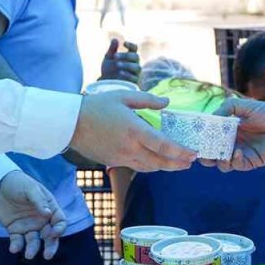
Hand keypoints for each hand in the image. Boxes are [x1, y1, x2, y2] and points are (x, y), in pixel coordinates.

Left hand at [0, 171, 67, 259]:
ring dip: (32, 249)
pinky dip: (16, 246)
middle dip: (50, 246)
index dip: (59, 229)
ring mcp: (28, 226)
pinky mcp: (15, 230)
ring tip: (28, 255)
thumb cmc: (18, 183)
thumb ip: (39, 200)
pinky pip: (17, 241)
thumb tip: (48, 214)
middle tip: (47, 255)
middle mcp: (41, 219)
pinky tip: (14, 248)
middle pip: (50, 236)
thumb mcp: (30, 188)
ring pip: (34, 242)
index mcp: (49, 208)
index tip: (53, 233)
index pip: (60, 222)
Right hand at [70, 91, 195, 171]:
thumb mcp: (123, 96)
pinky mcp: (114, 161)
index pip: (163, 146)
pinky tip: (155, 162)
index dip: (180, 152)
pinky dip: (150, 166)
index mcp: (135, 131)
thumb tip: (166, 103)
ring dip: (165, 167)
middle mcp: (130, 148)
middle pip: (159, 162)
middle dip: (177, 164)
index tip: (193, 153)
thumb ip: (147, 100)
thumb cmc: (96, 106)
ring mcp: (121, 157)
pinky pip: (137, 167)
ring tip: (177, 164)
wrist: (71, 123)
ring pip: (149, 167)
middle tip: (190, 162)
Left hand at [100, 39, 140, 82]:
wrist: (106, 85)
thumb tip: (115, 39)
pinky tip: (120, 72)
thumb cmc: (109, 70)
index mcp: (129, 56)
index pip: (134, 48)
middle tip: (115, 56)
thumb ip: (112, 49)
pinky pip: (134, 78)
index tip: (124, 43)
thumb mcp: (108, 58)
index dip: (131, 45)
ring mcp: (136, 73)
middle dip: (126, 56)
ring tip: (117, 64)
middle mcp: (135, 64)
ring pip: (137, 67)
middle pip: (136, 57)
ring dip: (127, 65)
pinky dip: (127, 74)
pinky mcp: (135, 82)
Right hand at [207, 99, 264, 170]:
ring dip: (217, 160)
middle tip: (200, 152)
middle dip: (204, 154)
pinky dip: (233, 161)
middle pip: (212, 153)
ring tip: (218, 154)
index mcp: (230, 129)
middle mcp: (233, 142)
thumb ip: (227, 107)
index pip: (211, 136)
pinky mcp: (251, 161)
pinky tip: (238, 152)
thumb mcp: (246, 105)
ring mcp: (241, 153)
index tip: (193, 137)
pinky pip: (236, 165)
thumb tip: (211, 117)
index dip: (201, 138)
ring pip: (222, 163)